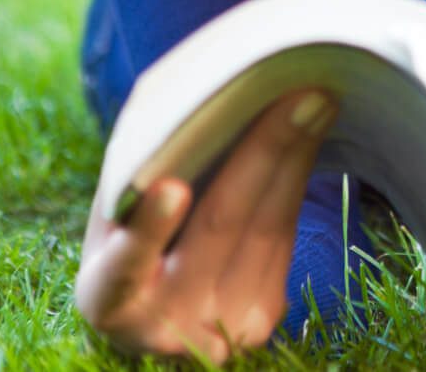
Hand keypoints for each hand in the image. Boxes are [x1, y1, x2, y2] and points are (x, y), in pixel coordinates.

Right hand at [74, 88, 339, 360]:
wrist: (157, 314)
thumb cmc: (129, 243)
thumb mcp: (114, 223)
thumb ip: (138, 179)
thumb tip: (202, 97)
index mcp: (108, 298)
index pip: (125, 268)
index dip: (150, 230)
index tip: (173, 187)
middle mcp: (163, 324)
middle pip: (220, 227)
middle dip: (265, 153)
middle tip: (300, 96)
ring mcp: (220, 328)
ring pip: (267, 229)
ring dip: (297, 158)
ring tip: (318, 104)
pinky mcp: (261, 318)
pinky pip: (284, 239)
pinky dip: (295, 182)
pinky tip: (309, 140)